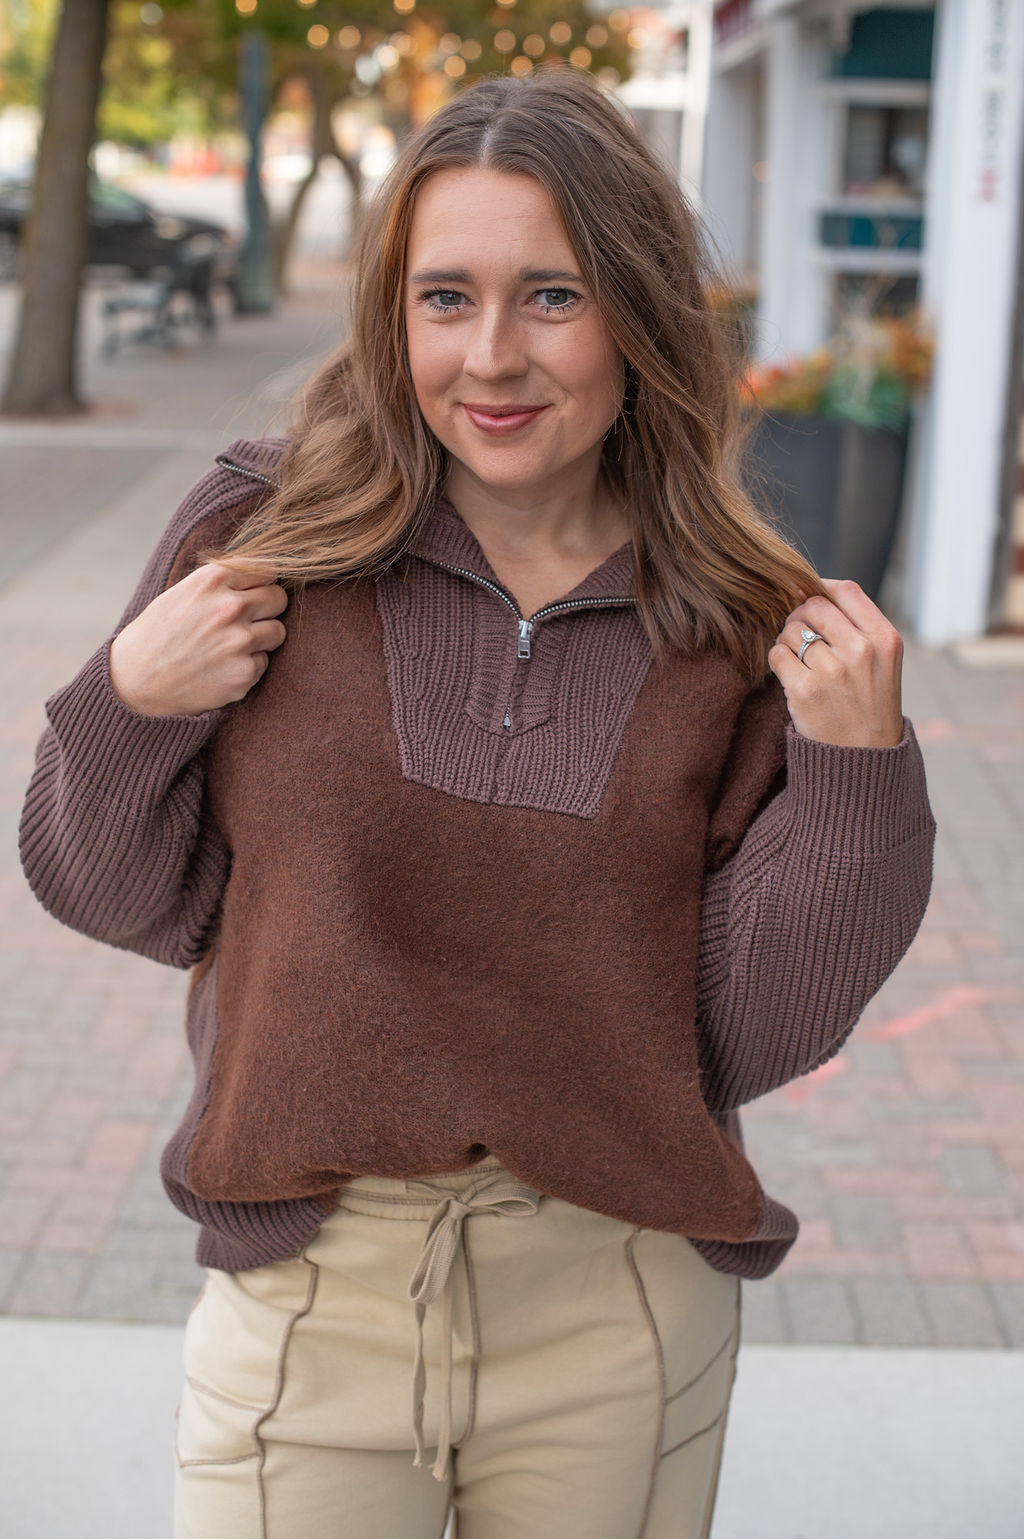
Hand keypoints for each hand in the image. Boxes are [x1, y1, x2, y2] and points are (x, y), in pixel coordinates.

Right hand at [109, 562, 287, 716]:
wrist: (134, 682)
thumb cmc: (157, 635)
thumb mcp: (182, 593)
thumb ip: (221, 584)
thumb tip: (262, 578)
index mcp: (212, 580)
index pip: (266, 570)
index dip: (259, 584)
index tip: (250, 595)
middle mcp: (230, 606)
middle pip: (278, 598)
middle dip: (268, 609)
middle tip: (247, 622)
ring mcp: (239, 641)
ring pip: (278, 631)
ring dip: (262, 639)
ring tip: (231, 646)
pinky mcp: (244, 672)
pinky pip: (264, 662)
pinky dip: (248, 666)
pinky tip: (221, 668)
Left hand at [768, 578, 903, 747]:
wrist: (864, 760)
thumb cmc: (869, 705)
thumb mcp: (881, 662)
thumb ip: (854, 626)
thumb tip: (805, 589)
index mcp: (885, 639)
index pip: (846, 590)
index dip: (822, 590)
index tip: (813, 603)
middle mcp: (862, 651)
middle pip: (813, 606)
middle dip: (800, 617)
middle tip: (803, 638)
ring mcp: (833, 671)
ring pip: (791, 630)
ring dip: (788, 642)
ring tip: (802, 664)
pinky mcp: (805, 691)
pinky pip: (777, 654)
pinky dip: (778, 661)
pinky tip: (792, 677)